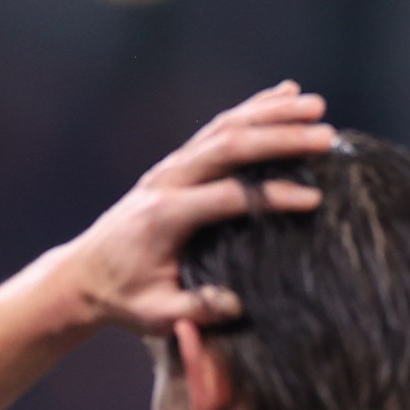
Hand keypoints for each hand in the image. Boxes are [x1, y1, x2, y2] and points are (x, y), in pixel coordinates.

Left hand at [58, 81, 335, 333]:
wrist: (83, 275)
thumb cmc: (124, 299)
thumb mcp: (155, 315)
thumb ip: (194, 310)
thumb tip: (236, 305)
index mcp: (165, 217)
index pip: (227, 198)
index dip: (271, 196)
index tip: (313, 199)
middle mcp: (167, 182)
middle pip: (229, 148)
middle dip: (280, 139)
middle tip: (326, 138)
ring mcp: (170, 168)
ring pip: (224, 128)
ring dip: (271, 113)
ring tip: (316, 106)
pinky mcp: (175, 164)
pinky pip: (216, 129)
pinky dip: (251, 109)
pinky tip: (285, 94)